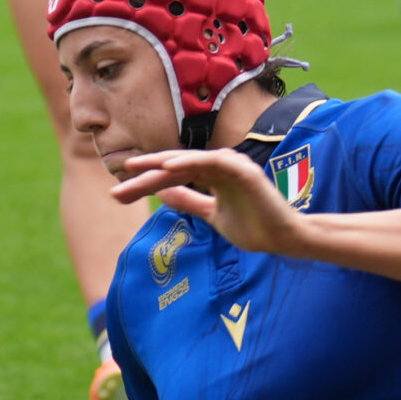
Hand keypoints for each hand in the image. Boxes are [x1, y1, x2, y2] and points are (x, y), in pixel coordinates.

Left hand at [108, 147, 310, 257]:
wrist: (284, 239)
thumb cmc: (254, 227)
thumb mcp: (212, 215)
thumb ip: (190, 202)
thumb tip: (162, 194)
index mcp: (212, 175)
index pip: (172, 176)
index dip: (144, 184)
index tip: (118, 193)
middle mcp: (220, 166)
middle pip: (174, 166)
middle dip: (144, 176)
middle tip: (116, 188)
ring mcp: (232, 165)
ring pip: (189, 160)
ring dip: (161, 165)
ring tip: (135, 170)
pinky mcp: (243, 170)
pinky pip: (212, 161)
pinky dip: (190, 161)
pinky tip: (167, 167)